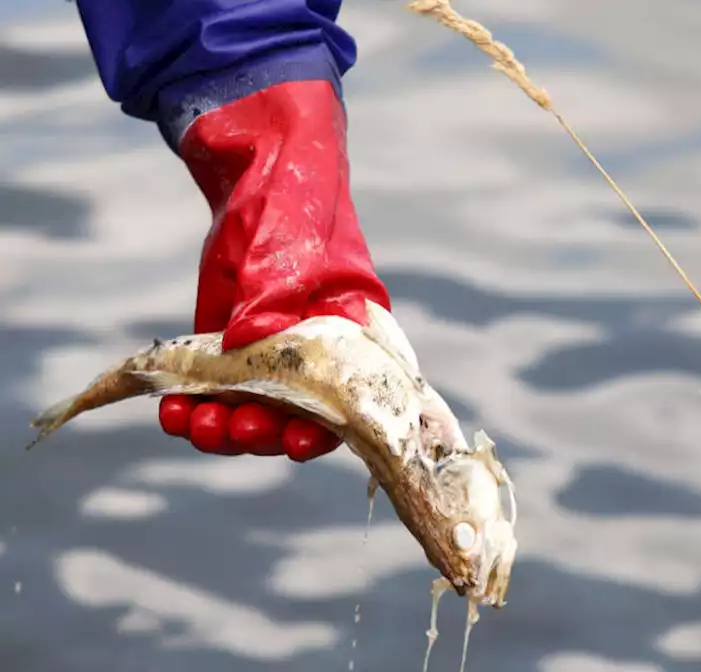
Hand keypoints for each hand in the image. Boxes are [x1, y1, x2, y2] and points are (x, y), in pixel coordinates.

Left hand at [158, 79, 390, 461]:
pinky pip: (212, 388)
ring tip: (191, 422)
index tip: (299, 441)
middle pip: (298, 416)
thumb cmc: (297, 194)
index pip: (353, 396)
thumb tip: (244, 343)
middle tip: (234, 426)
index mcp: (353, 330)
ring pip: (252, 410)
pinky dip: (191, 405)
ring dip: (223, 427)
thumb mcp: (293, 238)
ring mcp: (269, 349)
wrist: (261, 158)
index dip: (329, 428)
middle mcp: (316, 350)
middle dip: (265, 432)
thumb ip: (274, 290)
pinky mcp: (228, 341)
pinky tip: (170, 409)